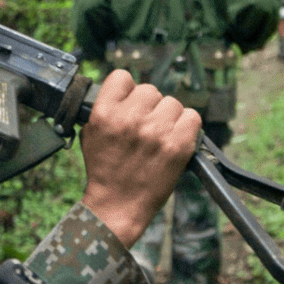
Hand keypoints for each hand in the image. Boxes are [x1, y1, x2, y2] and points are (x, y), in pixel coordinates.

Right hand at [79, 69, 200, 247]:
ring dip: (168, 117)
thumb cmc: (104, 171)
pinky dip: (187, 126)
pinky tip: (176, 139)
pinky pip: (192, 117)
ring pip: (172, 103)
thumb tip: (126, 92)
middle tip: (145, 127)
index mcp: (104, 113)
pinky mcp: (177, 145)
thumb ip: (105, 108)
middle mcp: (130, 118)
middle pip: (150, 90)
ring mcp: (156, 131)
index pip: (122, 77)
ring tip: (159, 136)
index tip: (129, 104)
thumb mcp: (91, 134)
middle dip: (148, 107)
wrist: (117, 206)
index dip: (127, 90)